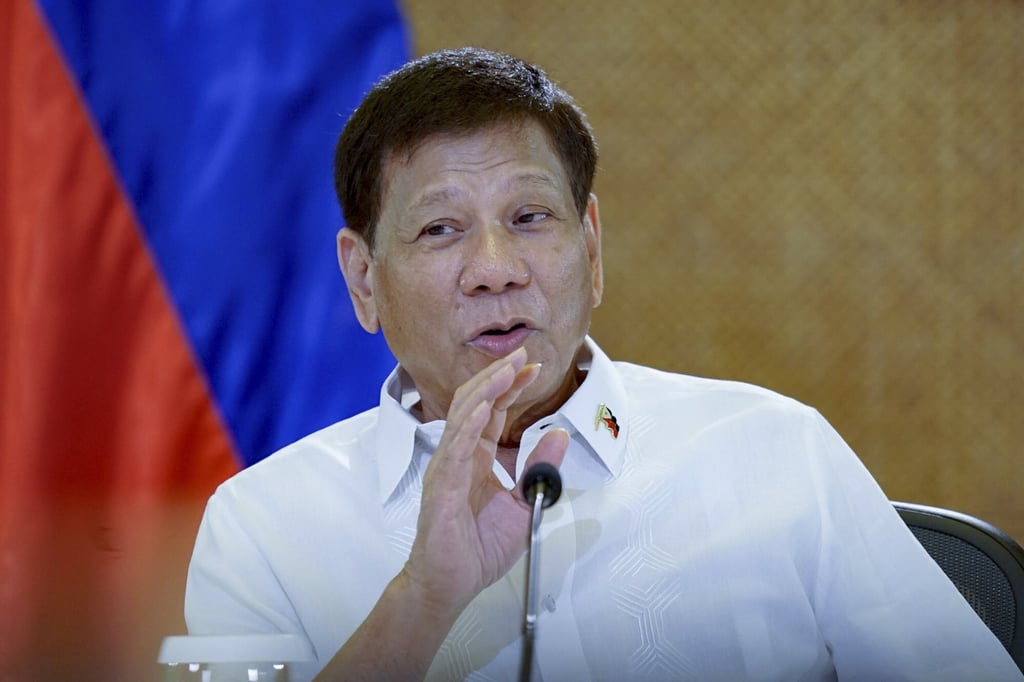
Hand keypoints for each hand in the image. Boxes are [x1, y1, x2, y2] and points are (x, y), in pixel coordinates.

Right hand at [401, 346, 569, 619]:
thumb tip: (559, 434)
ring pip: (464, 417)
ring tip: (507, 371)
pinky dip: (469, 426)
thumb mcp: (524, 502)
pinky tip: (485, 408)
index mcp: (479, 456)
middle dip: (500, 377)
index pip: (495, 410)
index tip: (534, 367)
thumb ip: (539, 468)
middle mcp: (460, 455)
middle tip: (523, 355)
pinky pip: (454, 449)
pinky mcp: (440, 487)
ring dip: (487, 391)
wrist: (452, 582)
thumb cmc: (480, 546)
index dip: (512, 386)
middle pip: (478, 403)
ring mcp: (447, 467)